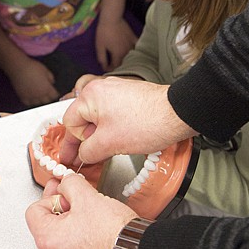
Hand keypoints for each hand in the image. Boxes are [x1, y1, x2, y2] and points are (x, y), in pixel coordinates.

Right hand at [9, 58, 59, 106]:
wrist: (19, 68)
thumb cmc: (33, 67)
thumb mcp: (45, 70)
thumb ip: (51, 77)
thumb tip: (52, 82)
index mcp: (47, 88)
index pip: (54, 95)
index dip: (55, 94)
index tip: (54, 92)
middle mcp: (39, 95)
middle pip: (47, 101)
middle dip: (48, 98)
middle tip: (47, 94)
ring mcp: (31, 97)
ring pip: (37, 103)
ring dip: (39, 100)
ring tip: (39, 96)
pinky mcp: (22, 96)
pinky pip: (28, 103)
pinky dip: (30, 101)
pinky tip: (31, 98)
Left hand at [25, 175, 136, 248]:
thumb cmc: (112, 233)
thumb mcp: (86, 196)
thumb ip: (69, 184)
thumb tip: (66, 183)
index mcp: (47, 239)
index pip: (34, 210)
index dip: (51, 196)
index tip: (64, 191)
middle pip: (47, 222)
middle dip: (62, 205)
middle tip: (76, 195)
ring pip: (61, 233)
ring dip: (72, 218)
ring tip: (89, 210)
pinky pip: (74, 244)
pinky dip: (81, 232)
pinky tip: (95, 223)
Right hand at [60, 77, 196, 164]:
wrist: (179, 114)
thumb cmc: (148, 122)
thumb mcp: (108, 144)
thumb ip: (88, 151)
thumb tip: (83, 155)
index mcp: (90, 96)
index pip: (69, 122)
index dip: (71, 144)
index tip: (70, 158)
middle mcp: (102, 89)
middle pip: (84, 119)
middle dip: (86, 141)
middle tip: (88, 159)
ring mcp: (117, 91)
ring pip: (100, 119)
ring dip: (101, 137)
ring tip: (108, 152)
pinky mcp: (131, 97)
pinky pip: (113, 115)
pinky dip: (113, 130)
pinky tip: (120, 143)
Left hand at [95, 17, 136, 71]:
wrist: (111, 18)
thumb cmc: (103, 32)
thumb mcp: (99, 47)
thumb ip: (102, 58)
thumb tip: (104, 67)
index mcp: (118, 54)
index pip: (116, 67)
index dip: (110, 69)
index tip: (106, 68)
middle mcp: (126, 51)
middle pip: (125, 63)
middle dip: (119, 66)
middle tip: (114, 66)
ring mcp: (131, 44)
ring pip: (132, 56)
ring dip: (127, 60)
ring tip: (122, 61)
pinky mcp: (133, 38)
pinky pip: (137, 46)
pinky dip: (136, 50)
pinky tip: (134, 52)